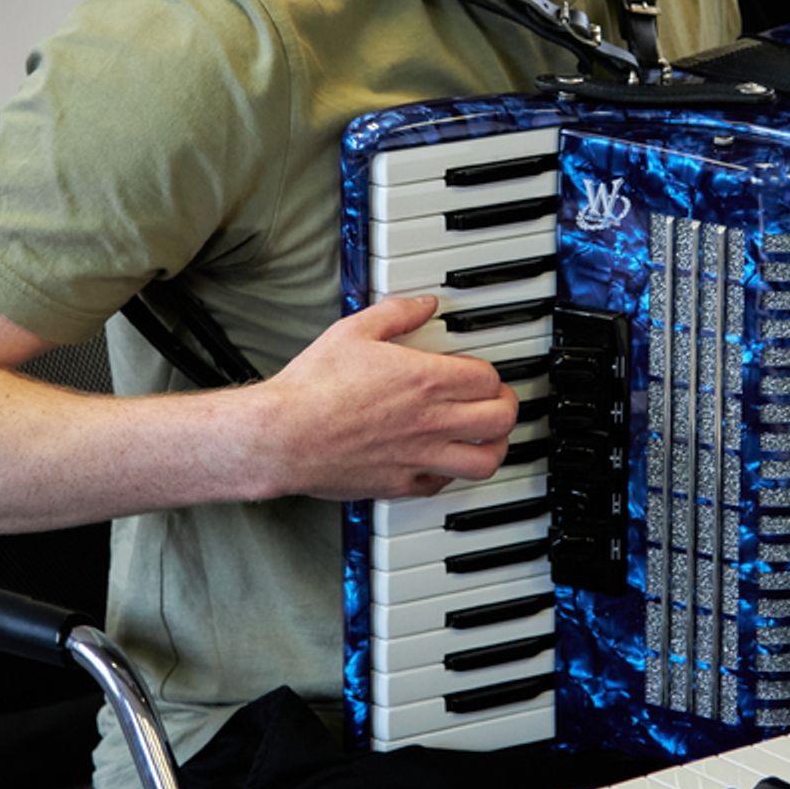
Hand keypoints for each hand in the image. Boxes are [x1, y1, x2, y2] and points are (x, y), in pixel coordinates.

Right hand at [256, 295, 516, 500]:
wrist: (284, 436)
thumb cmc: (313, 386)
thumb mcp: (354, 331)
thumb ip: (397, 313)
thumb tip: (424, 304)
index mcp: (425, 379)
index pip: (487, 379)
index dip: (490, 374)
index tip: (479, 373)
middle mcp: (430, 420)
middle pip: (499, 419)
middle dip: (505, 407)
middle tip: (497, 401)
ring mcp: (419, 456)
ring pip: (485, 461)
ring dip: (494, 446)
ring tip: (487, 438)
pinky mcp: (401, 483)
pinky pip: (445, 484)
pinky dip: (452, 473)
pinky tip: (442, 460)